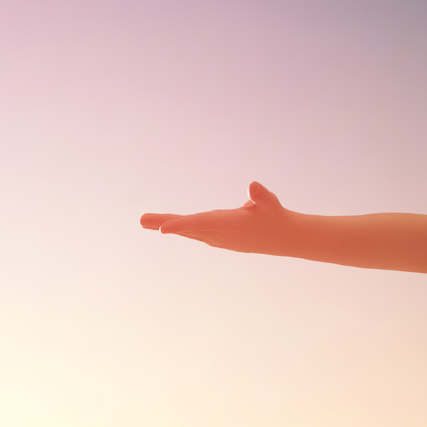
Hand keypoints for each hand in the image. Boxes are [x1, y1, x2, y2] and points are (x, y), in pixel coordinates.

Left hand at [141, 182, 291, 254]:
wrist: (284, 237)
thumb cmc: (276, 217)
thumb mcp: (271, 203)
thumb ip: (261, 196)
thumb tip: (254, 187)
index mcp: (228, 224)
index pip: (200, 223)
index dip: (180, 224)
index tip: (162, 230)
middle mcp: (219, 234)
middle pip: (187, 227)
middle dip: (164, 223)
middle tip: (142, 220)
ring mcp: (218, 238)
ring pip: (189, 231)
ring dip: (168, 225)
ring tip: (146, 222)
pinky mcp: (220, 239)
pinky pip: (195, 233)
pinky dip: (181, 228)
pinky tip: (169, 226)